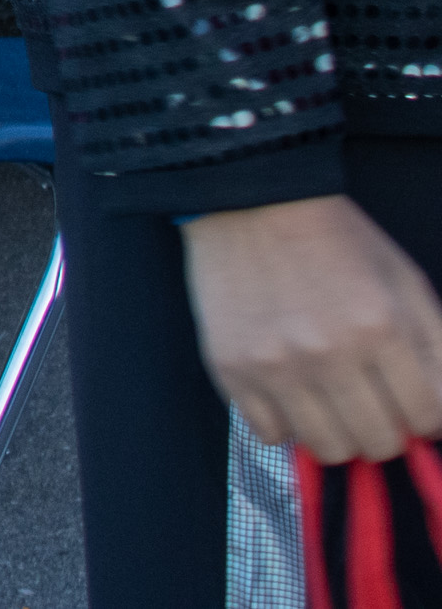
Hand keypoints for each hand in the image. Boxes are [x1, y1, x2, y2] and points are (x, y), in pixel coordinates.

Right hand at [184, 194, 441, 461]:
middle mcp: (329, 352)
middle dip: (386, 430)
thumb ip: (438, 349)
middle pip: (378, 443)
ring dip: (339, 434)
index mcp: (382, 327)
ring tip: (331, 403)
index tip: (412, 404)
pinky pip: (270, 436)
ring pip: (327, 448)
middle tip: (371, 404)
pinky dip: (286, 425)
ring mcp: (276, 364)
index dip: (427, 417)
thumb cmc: (337, 241)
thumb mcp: (406, 282)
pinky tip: (289, 393)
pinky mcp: (231, 368)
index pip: (428, 417)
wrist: (251, 203)